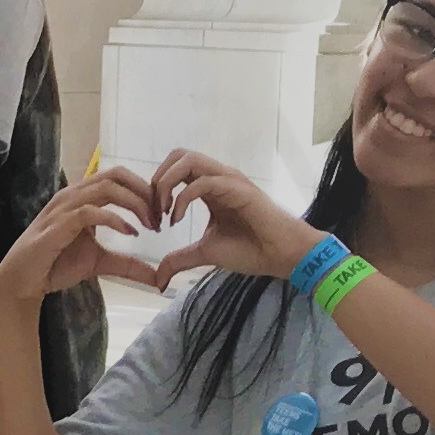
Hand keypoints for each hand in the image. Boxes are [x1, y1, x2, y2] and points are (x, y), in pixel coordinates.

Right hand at [0, 166, 178, 305]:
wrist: (24, 281)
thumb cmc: (56, 265)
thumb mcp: (101, 262)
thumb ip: (128, 265)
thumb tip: (158, 277)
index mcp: (83, 197)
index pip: (119, 177)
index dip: (144, 190)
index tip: (160, 213)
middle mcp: (73, 195)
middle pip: (116, 175)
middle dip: (144, 192)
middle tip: (160, 216)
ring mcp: (64, 207)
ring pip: (106, 188)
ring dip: (134, 203)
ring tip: (149, 224)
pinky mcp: (58, 224)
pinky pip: (90, 211)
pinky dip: (115, 219)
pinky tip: (129, 233)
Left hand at [135, 148, 320, 283]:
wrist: (281, 256)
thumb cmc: (250, 250)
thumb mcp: (205, 253)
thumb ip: (179, 259)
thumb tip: (158, 279)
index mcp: (209, 188)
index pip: (176, 169)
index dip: (156, 190)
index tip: (153, 219)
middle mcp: (218, 178)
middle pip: (178, 155)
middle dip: (158, 179)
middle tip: (154, 209)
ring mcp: (228, 180)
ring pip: (188, 160)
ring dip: (167, 183)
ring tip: (164, 212)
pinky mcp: (237, 189)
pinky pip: (202, 182)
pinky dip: (182, 199)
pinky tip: (176, 219)